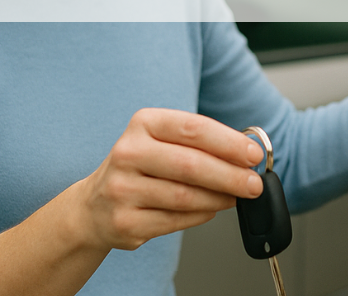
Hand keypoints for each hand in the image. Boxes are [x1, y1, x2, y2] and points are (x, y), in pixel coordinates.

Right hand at [72, 108, 265, 250]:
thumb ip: (200, 144)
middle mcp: (128, 153)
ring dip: (219, 198)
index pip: (193, 128)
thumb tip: (246, 154)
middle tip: (254, 184)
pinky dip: (201, 216)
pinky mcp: (125, 222)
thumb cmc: (140, 168)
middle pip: (191, 165)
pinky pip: (175, 220)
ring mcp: (122, 189)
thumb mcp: (162, 141)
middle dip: (230, 176)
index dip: (229, 142)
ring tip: (235, 197)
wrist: (93, 207)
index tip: (253, 155)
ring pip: (185, 197)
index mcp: (143, 124)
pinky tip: (211, 210)